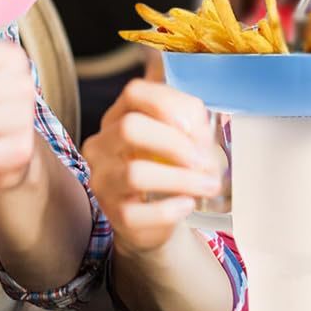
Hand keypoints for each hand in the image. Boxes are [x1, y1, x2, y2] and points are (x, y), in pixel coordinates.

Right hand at [82, 79, 223, 255]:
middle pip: (130, 128)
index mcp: (117, 117)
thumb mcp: (175, 137)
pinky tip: (188, 204)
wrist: (155, 218)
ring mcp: (104, 180)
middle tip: (204, 160)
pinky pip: (139, 212)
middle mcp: (102, 145)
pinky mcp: (114, 214)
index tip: (194, 125)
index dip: (166, 104)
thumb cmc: (166, 168)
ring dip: (181, 179)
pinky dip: (170, 209)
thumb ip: (187, 117)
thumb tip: (197, 113)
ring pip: (135, 173)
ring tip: (208, 185)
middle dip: (174, 143)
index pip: (133, 93)